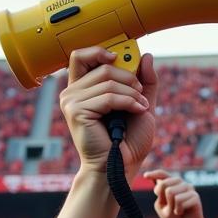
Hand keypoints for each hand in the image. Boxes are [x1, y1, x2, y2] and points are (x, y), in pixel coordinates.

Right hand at [59, 47, 157, 176]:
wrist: (122, 166)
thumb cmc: (129, 141)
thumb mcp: (141, 104)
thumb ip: (144, 81)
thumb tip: (146, 55)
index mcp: (82, 89)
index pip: (82, 56)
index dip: (102, 51)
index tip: (124, 58)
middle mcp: (72, 92)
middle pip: (101, 65)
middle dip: (129, 76)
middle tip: (141, 93)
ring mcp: (71, 101)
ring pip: (107, 80)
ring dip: (132, 92)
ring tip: (142, 106)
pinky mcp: (76, 112)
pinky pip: (108, 96)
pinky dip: (128, 102)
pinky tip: (138, 111)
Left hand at [147, 171, 205, 217]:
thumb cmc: (173, 217)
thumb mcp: (161, 206)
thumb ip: (160, 196)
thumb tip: (164, 186)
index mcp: (171, 184)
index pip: (162, 174)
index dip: (154, 174)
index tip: (145, 176)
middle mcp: (180, 183)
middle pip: (164, 184)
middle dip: (164, 199)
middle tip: (170, 207)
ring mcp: (189, 188)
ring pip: (171, 193)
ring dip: (172, 206)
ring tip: (177, 210)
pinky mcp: (195, 196)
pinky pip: (180, 201)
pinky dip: (178, 210)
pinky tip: (182, 212)